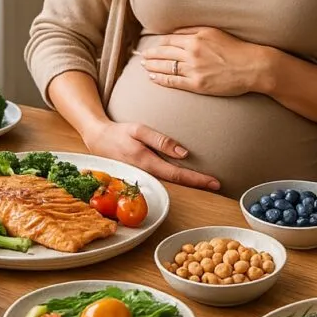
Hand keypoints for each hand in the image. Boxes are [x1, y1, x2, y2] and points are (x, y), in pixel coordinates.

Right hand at [81, 120, 219, 191]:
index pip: (177, 175)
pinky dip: (178, 180)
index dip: (197, 180)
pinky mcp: (143, 175)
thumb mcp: (139, 130)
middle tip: (218, 185)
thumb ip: (161, 141)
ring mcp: (144, 177)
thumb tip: (184, 154)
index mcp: (147, 163)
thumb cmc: (120, 133)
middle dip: (197, 184)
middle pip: (177, 183)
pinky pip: (164, 179)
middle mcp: (147, 174)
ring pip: (171, 183)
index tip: (214, 183)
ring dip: (189, 184)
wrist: (98, 139)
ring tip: (208, 183)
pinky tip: (188, 179)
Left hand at [140, 26, 267, 96]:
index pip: (169, 40)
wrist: (252, 66)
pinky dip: (161, 79)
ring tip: (144, 67)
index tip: (151, 46)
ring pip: (166, 66)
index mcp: (196, 38)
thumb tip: (176, 33)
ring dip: (152, 66)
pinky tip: (153, 77)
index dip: (158, 44)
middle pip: (164, 52)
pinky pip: (173, 81)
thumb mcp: (215, 32)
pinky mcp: (197, 84)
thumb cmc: (237, 49)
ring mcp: (194, 69)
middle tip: (142, 57)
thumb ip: (195, 32)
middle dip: (150, 55)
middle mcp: (192, 52)